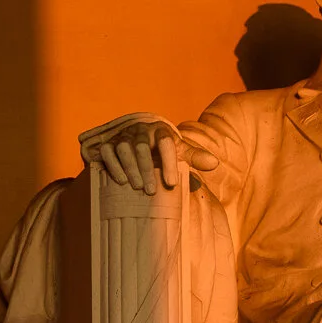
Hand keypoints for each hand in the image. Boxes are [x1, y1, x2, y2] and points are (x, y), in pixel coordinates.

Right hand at [79, 115, 218, 194]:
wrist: (138, 141)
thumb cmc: (162, 150)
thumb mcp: (179, 151)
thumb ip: (195, 156)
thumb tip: (214, 164)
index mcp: (161, 131)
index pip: (166, 142)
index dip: (169, 162)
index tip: (172, 184)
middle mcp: (140, 131)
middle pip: (142, 146)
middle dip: (146, 168)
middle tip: (151, 191)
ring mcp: (123, 136)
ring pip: (124, 148)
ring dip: (129, 168)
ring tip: (136, 187)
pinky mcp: (108, 144)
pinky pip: (107, 151)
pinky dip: (112, 165)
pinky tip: (120, 181)